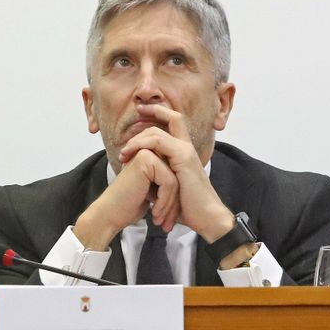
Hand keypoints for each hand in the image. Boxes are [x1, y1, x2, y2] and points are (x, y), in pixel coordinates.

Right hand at [73, 148, 176, 251]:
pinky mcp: (146, 160)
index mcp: (152, 158)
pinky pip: (169, 182)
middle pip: (176, 179)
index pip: (175, 177)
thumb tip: (185, 187)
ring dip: (169, 205)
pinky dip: (164, 201)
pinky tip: (155, 212)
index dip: (173, 200)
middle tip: (165, 223)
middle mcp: (150, 152)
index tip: (165, 218)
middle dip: (173, 203)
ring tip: (160, 220)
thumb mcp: (154, 193)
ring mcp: (147, 153)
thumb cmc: (130, 206)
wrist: (111, 214)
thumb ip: (167, 183)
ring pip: (174, 182)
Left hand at [116, 103, 234, 239]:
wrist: (206, 218)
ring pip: (157, 131)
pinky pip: (158, 141)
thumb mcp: (167, 187)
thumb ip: (157, 175)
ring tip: (123, 153)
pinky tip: (131, 156)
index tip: (140, 111)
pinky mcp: (183, 157)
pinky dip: (142, 145)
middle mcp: (187, 147)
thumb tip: (138, 174)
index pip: (174, 122)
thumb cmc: (187, 207)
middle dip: (148, 115)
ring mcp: (186, 151)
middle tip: (130, 127)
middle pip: (170, 117)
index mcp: (185, 152)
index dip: (158, 113)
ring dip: (137, 140)